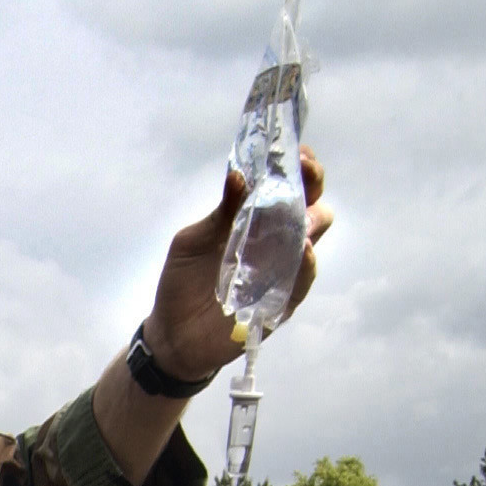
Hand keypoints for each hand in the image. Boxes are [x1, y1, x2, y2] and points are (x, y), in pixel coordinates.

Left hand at [137, 147, 332, 385]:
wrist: (173, 333)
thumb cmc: (182, 282)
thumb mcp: (192, 241)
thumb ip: (219, 213)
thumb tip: (239, 176)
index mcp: (255, 219)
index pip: (287, 185)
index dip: (297, 166)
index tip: (296, 152)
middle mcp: (275, 240)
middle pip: (311, 204)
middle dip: (312, 184)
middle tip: (304, 171)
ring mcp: (282, 269)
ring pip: (313, 236)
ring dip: (311, 219)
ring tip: (301, 210)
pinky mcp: (282, 301)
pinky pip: (303, 279)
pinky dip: (306, 263)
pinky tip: (302, 249)